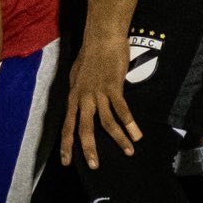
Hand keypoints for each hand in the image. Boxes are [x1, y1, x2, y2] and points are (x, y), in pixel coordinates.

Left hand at [60, 30, 140, 169]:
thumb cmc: (91, 54)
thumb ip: (79, 92)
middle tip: (94, 166)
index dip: (66, 144)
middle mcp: (83, 96)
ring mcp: (98, 92)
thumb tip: (79, 104)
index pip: (67, 124)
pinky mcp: (113, 86)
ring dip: (118, 139)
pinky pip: (122, 109)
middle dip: (89, 149)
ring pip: (106, 122)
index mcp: (74, 95)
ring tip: (129, 152)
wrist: (101, 36)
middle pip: (83, 128)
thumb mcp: (78, 75)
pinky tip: (137, 135)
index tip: (65, 162)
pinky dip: (130, 124)